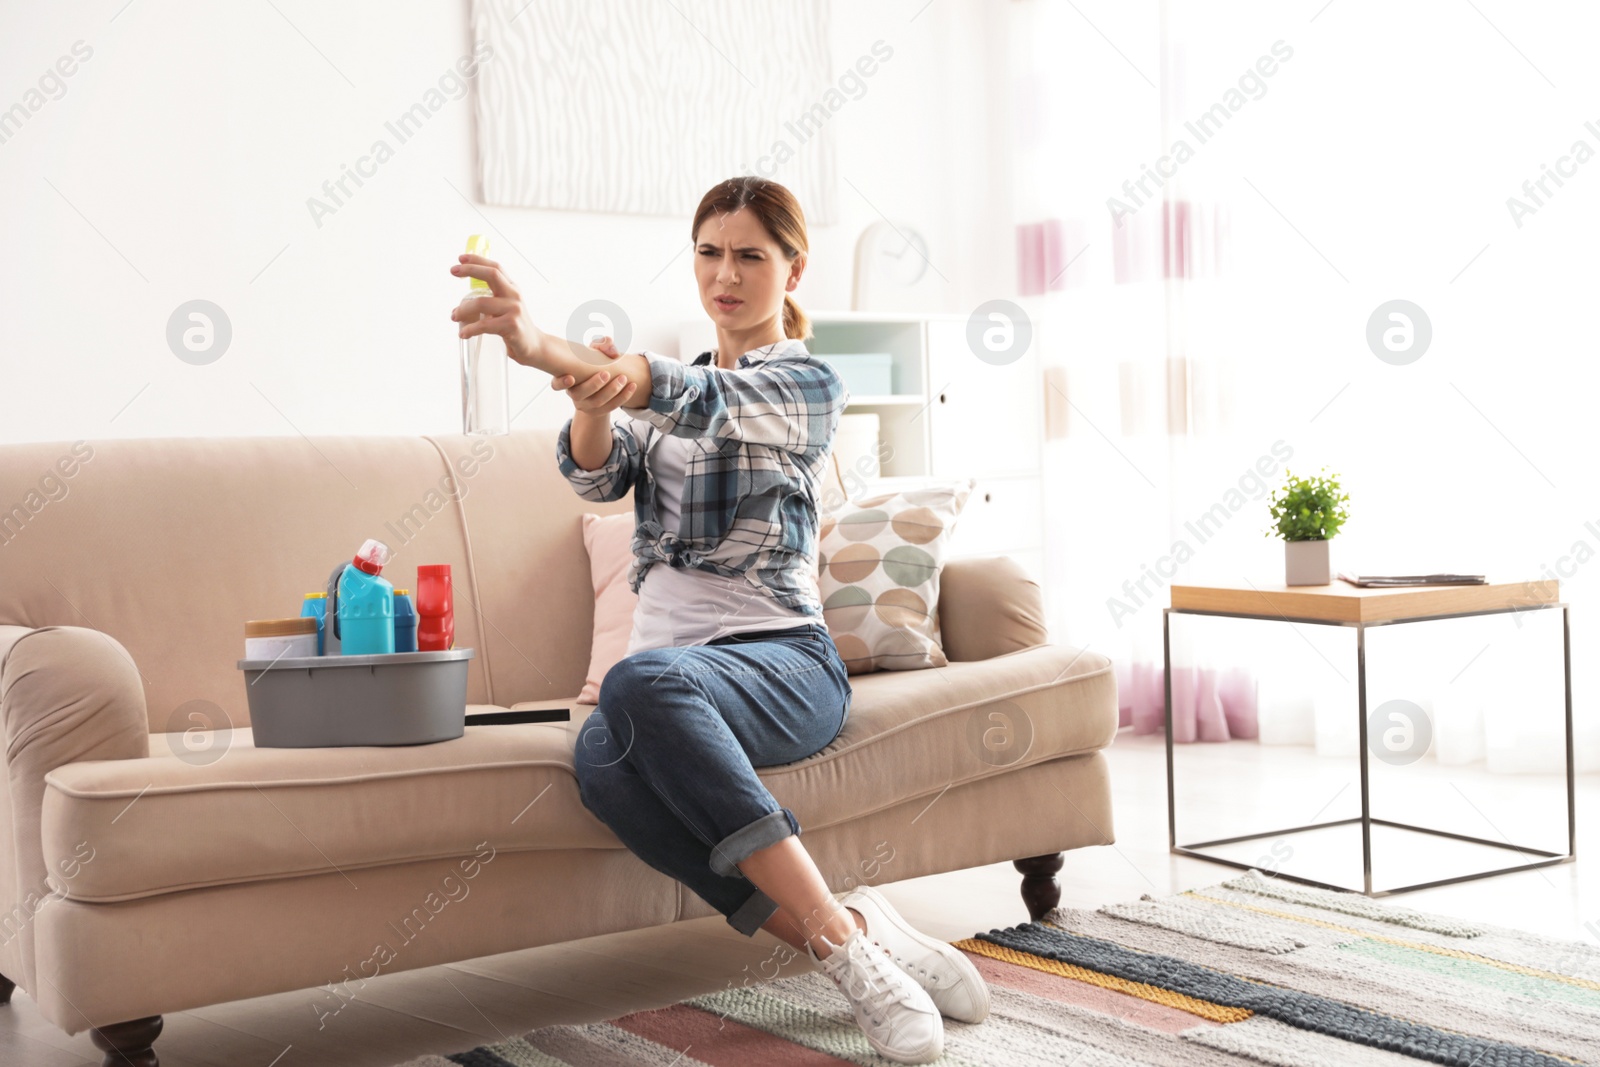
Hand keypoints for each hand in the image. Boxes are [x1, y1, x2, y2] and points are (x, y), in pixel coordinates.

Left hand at [450, 253, 543, 368]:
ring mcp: (514, 310)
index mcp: (512, 289)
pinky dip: (470, 329)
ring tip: (454, 317)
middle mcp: (514, 295)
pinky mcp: (511, 325)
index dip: (477, 260)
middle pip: (492, 275)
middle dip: (470, 269)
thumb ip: (491, 300)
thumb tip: (462, 302)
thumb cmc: (514, 327)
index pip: (495, 268)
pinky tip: (464, 333)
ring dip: (463, 309)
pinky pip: (484, 325)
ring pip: (481, 302)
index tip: (460, 258)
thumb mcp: (505, 307)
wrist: (534, 346)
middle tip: (453, 271)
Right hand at [555, 337, 635, 414]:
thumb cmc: (591, 363)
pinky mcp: (598, 411)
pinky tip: (632, 386)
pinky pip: (611, 406)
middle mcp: (573, 395)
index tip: (571, 377)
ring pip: (597, 402)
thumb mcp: (593, 352)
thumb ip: (600, 345)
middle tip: (606, 373)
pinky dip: (623, 396)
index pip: (556, 385)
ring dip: (612, 390)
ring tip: (623, 378)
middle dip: (593, 384)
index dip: (561, 383)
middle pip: (579, 394)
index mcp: (565, 380)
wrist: (599, 383)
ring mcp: (585, 405)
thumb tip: (610, 343)